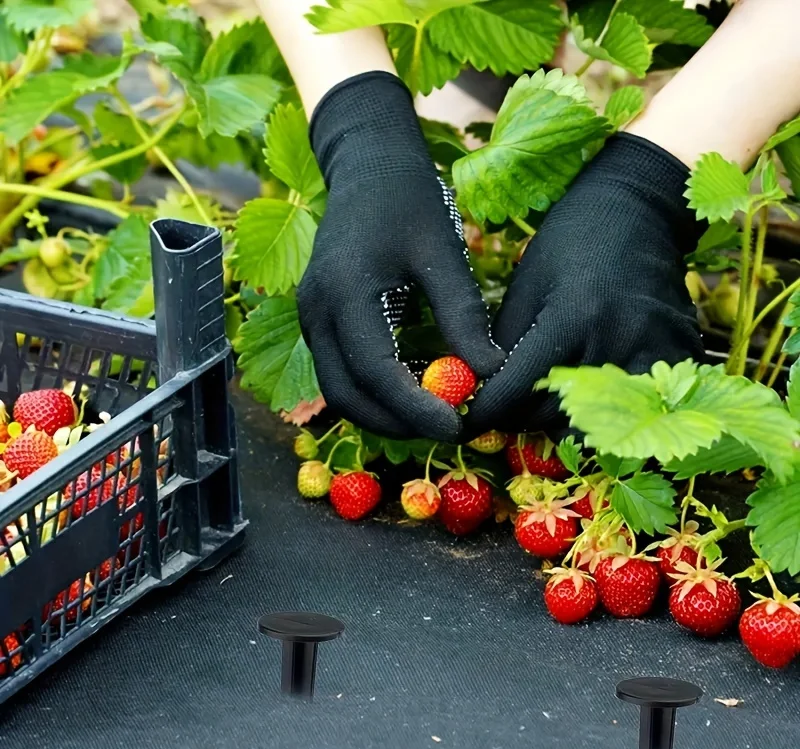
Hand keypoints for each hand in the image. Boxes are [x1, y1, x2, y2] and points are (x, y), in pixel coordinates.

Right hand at [299, 71, 504, 440]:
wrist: (368, 165)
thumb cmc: (408, 200)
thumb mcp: (442, 251)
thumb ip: (462, 314)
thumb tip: (489, 372)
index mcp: (343, 292)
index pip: (374, 370)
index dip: (414, 407)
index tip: (456, 426)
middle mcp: (316, 312)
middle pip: (346, 395)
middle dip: (395, 423)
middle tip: (446, 431)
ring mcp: (310, 318)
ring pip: (339, 391)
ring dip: (382, 414)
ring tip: (432, 417)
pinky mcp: (319, 320)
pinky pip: (340, 373)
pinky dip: (373, 394)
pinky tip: (411, 394)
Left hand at [468, 133, 704, 435]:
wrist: (641, 211)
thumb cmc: (571, 243)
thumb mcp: (525, 286)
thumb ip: (503, 343)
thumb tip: (480, 392)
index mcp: (572, 317)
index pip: (516, 390)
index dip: (485, 411)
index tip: (469, 419)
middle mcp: (616, 341)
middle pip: (551, 415)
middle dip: (519, 417)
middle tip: (505, 408)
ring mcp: (654, 353)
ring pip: (591, 422)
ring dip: (557, 421)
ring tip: (541, 401)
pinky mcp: (678, 357)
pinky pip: (630, 408)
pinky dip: (600, 413)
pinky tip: (583, 394)